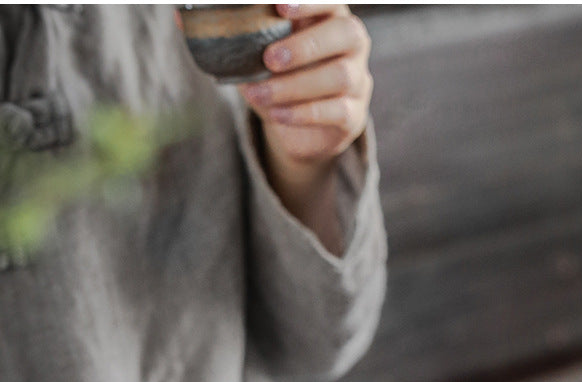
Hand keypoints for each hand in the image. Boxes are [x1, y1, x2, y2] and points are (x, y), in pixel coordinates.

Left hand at [239, 4, 372, 250]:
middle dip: (305, 45)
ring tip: (258, 95)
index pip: (331, 0)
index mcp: (329, 16)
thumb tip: (180, 15)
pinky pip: (336, 112)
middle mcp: (352, 44)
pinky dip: (303, 113)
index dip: (311, 0)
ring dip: (295, 86)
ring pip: (339, 77)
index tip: (279, 5)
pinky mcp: (352, 117)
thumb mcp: (251, 51)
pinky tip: (277, 115)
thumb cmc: (275, 75)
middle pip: (346, 34)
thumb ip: (226, 30)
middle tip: (268, 59)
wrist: (294, 127)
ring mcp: (358, 81)